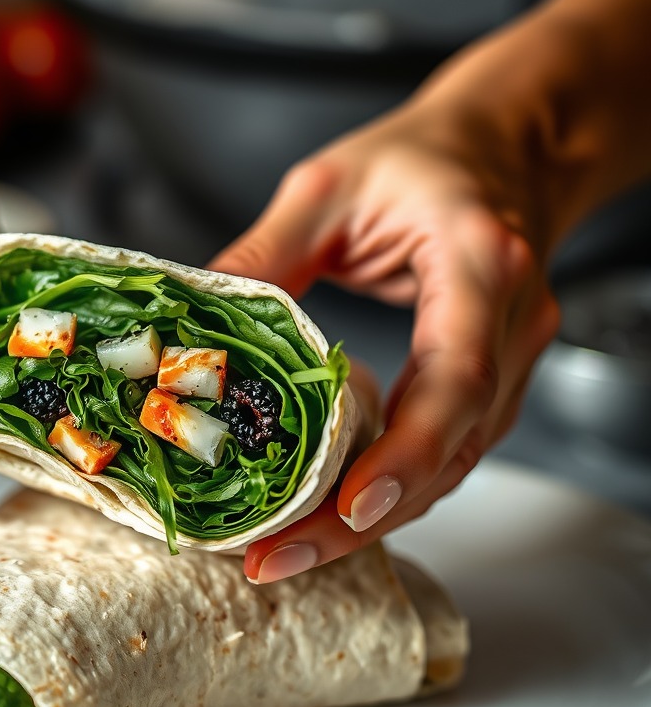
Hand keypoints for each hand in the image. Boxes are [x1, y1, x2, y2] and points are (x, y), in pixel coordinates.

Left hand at [210, 103, 560, 581]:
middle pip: (452, 448)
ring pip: (453, 466)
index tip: (347, 508)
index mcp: (477, 262)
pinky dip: (392, 490)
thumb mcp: (327, 188)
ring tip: (288, 552)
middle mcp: (511, 322)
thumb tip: (193, 332)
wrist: (502, 147)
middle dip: (364, 519)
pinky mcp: (494, 379)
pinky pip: (448, 452)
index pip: (456, 378)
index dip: (404, 454)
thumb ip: (263, 256)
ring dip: (373, 520)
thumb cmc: (422, 159)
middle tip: (278, 559)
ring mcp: (513, 357)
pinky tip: (332, 513)